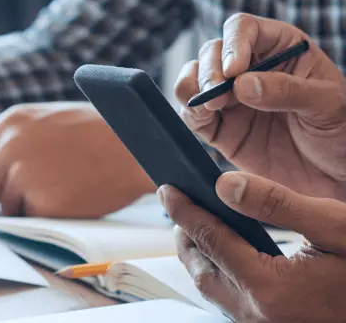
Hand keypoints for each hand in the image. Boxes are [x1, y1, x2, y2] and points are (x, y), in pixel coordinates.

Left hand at [0, 102, 153, 217]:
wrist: (134, 146)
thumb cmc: (98, 131)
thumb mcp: (48, 118)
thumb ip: (17, 137)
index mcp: (11, 122)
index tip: (1, 178)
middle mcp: (10, 147)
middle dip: (3, 191)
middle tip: (35, 186)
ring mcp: (23, 174)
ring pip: (5, 205)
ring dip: (26, 203)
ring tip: (59, 185)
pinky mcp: (41, 201)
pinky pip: (30, 216)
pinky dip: (46, 212)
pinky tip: (69, 195)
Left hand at [160, 173, 345, 322]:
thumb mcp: (337, 227)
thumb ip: (277, 205)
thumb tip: (226, 186)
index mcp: (270, 288)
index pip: (210, 239)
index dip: (185, 210)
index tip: (168, 189)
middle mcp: (259, 315)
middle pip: (202, 269)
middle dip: (185, 235)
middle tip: (180, 206)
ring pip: (213, 288)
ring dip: (200, 255)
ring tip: (198, 225)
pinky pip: (231, 300)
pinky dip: (220, 272)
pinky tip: (228, 254)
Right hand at [175, 13, 345, 199]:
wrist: (332, 173)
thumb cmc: (339, 129)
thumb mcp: (326, 104)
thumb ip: (287, 90)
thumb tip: (241, 85)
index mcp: (279, 48)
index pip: (244, 29)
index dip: (233, 43)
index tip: (234, 70)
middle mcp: (248, 68)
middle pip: (212, 51)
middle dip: (209, 69)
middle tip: (217, 93)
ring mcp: (230, 98)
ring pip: (195, 78)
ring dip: (192, 86)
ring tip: (209, 106)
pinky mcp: (217, 127)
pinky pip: (192, 113)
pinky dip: (189, 112)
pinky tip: (201, 117)